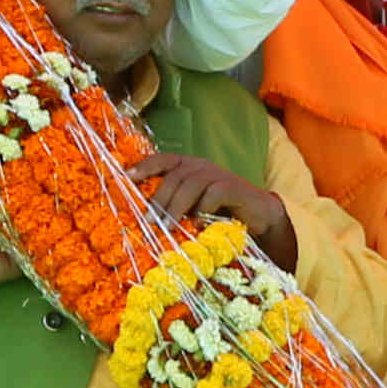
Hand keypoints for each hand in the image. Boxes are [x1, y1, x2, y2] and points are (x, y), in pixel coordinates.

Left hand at [130, 151, 295, 269]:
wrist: (259, 215)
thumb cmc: (220, 213)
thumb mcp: (193, 207)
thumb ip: (175, 205)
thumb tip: (146, 220)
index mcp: (188, 166)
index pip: (163, 160)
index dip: (145, 166)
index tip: (127, 178)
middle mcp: (201, 166)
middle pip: (174, 176)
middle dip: (159, 198)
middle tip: (148, 220)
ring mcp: (218, 174)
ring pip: (191, 184)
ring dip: (177, 207)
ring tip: (168, 227)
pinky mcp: (234, 187)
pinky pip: (214, 194)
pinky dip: (203, 209)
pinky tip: (198, 225)